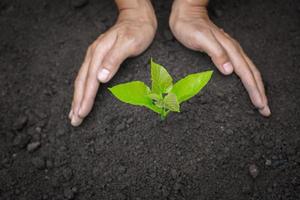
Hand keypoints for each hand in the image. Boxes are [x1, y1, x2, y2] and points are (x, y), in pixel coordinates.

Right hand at [69, 1, 156, 125]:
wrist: (136, 18)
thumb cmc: (137, 31)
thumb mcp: (129, 43)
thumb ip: (114, 59)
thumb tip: (101, 78)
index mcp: (99, 53)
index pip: (90, 80)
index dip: (85, 98)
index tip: (81, 113)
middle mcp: (93, 55)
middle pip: (81, 82)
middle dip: (77, 102)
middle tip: (74, 120)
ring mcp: (94, 56)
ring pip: (81, 81)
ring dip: (77, 98)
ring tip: (74, 113)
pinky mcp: (97, 58)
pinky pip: (86, 77)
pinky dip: (82, 89)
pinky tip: (81, 96)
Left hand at [169, 0, 270, 115]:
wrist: (187, 15)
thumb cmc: (191, 27)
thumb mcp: (201, 40)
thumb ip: (216, 53)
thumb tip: (229, 70)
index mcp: (230, 50)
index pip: (246, 74)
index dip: (254, 90)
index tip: (260, 105)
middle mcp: (233, 51)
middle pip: (252, 74)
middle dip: (260, 93)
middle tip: (265, 110)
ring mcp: (231, 51)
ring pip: (249, 71)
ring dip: (256, 87)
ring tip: (261, 101)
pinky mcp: (225, 52)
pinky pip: (242, 68)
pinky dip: (248, 79)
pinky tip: (247, 85)